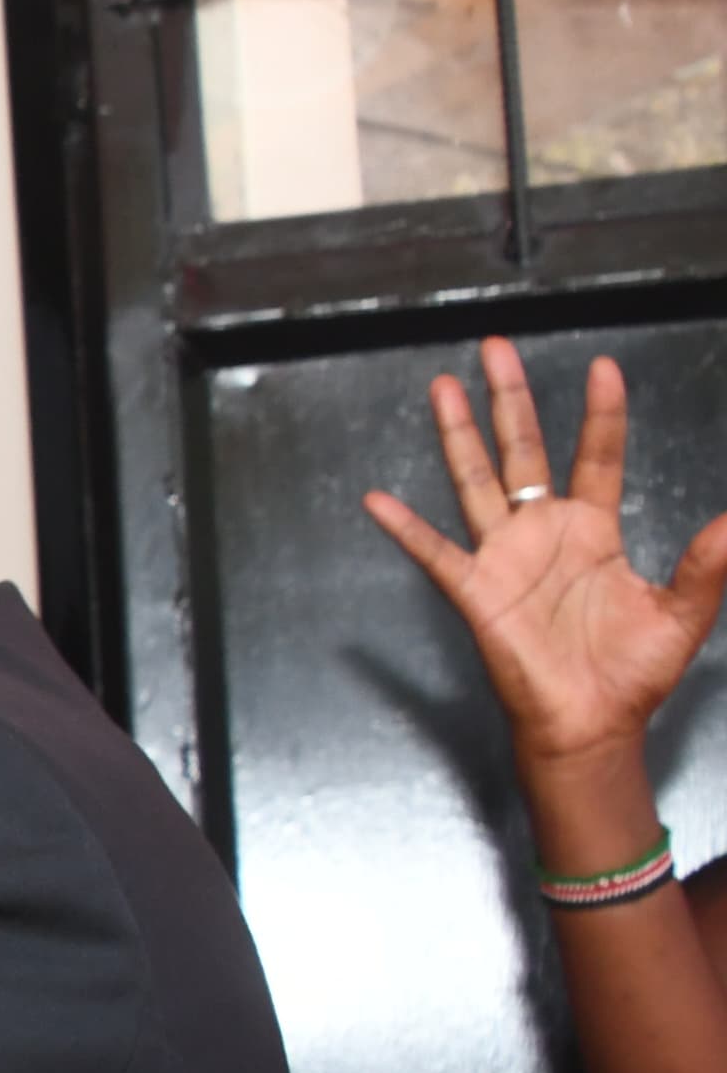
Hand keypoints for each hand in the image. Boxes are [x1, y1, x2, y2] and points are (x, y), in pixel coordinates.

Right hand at [363, 338, 726, 776]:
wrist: (592, 725)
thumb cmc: (632, 674)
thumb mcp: (683, 612)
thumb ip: (706, 563)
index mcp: (594, 531)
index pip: (597, 456)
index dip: (602, 413)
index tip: (603, 368)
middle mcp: (545, 533)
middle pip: (525, 449)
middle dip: (511, 398)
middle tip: (496, 347)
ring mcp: (506, 558)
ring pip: (476, 481)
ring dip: (459, 435)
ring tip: (444, 388)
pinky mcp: (477, 591)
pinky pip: (436, 553)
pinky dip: (406, 528)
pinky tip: (379, 500)